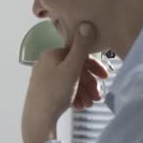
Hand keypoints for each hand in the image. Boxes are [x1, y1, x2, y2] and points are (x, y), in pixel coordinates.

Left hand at [22, 22, 107, 142]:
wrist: (37, 119)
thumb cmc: (55, 92)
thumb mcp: (71, 69)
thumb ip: (81, 47)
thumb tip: (85, 24)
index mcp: (51, 54)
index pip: (77, 54)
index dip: (93, 66)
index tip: (105, 77)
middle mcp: (45, 63)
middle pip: (75, 69)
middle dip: (89, 82)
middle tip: (98, 95)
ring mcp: (43, 78)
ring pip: (70, 81)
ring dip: (84, 92)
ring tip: (90, 104)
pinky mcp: (42, 91)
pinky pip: (62, 90)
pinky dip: (73, 96)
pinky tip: (79, 106)